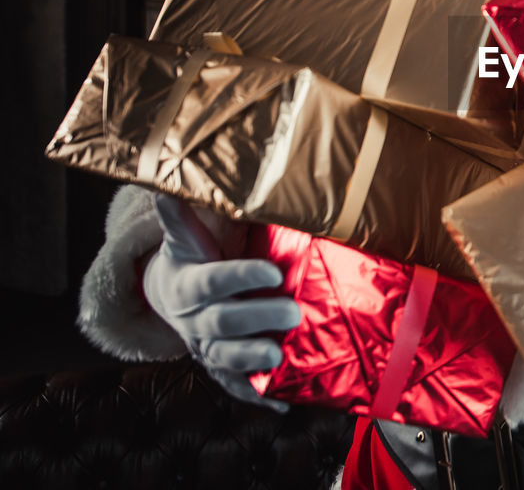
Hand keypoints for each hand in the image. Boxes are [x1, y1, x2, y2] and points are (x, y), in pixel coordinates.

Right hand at [143, 194, 300, 410]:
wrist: (169, 295)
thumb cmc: (188, 258)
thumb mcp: (182, 236)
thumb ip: (180, 214)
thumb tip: (168, 183)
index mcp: (186, 285)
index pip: (214, 281)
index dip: (242, 277)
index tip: (273, 271)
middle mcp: (193, 321)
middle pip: (222, 323)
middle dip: (257, 319)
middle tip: (293, 313)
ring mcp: (205, 347)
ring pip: (226, 358)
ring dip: (253, 359)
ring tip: (280, 357)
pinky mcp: (217, 367)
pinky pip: (235, 385)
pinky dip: (257, 396)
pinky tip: (283, 402)